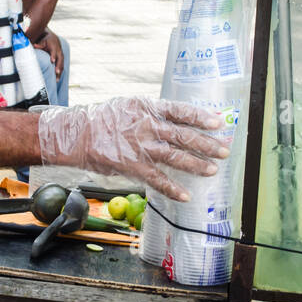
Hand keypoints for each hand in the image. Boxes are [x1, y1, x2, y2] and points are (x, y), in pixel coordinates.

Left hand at [35, 30, 64, 75]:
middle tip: (56, 72)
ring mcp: (61, 56)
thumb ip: (39, 45)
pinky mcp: (62, 60)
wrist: (54, 39)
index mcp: (54, 47)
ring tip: (56, 80)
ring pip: (62, 65)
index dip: (53, 56)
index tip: (52, 61)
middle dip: (58, 66)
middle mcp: (59, 52)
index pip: (54, 52)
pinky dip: (60, 73)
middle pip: (60, 60)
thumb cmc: (47, 41)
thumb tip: (34, 45)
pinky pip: (62, 67)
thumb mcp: (43, 41)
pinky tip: (57, 79)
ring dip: (60, 72)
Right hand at [37, 97, 230, 201]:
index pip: (180, 111)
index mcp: (148, 108)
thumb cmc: (103, 119)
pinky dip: (172, 188)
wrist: (77, 134)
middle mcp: (147, 126)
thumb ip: (151, 112)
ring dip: (196, 164)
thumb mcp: (129, 105)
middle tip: (225, 149)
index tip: (218, 122)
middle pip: (183, 135)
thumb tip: (174, 119)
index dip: (201, 117)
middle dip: (206, 143)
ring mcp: (140, 147)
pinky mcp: (132, 166)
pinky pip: (157, 179)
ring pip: (174, 156)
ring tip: (213, 170)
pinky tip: (186, 195)